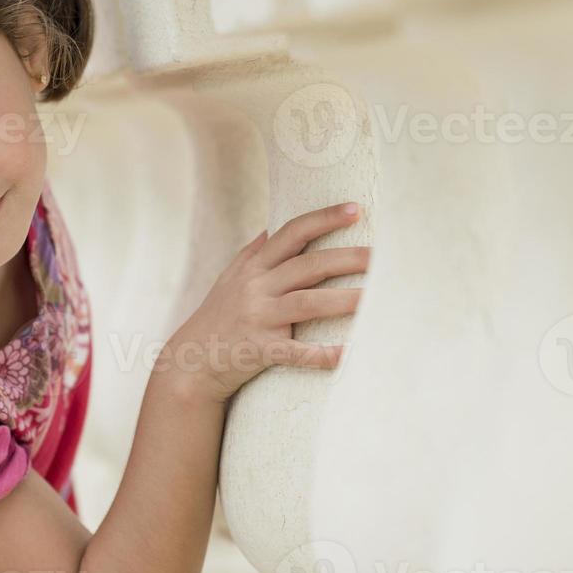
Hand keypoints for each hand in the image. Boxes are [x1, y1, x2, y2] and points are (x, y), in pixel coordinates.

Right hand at [164, 202, 367, 404]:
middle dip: (348, 258)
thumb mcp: (229, 279)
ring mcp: (258, 318)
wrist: (190, 362)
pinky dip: (321, 355)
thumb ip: (253, 253)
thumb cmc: (217, 317)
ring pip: (309, 304)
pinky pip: (295, 352)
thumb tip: (272, 226)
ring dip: (346, 300)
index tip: (355, 210)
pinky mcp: (260, 350)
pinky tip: (347, 355)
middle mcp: (256, 287)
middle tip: (381, 255)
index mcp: (253, 267)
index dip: (324, 219)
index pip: (292, 233)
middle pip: (309, 266)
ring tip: (378, 298)